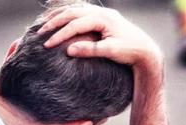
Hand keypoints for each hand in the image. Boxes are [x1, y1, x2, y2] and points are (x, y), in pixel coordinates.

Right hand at [39, 4, 162, 68]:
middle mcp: (102, 13)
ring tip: (43, 24)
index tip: (46, 45)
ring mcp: (102, 14)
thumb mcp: (109, 52)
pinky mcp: (103, 19)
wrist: (146, 51)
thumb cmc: (129, 53)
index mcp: (103, 19)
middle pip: (72, 13)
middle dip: (54, 23)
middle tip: (39, 33)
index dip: (59, 34)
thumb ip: (89, 50)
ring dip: (59, 16)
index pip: (75, 24)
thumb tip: (69, 49)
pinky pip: (81, 14)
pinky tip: (59, 21)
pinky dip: (68, 17)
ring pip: (75, 10)